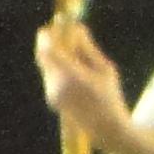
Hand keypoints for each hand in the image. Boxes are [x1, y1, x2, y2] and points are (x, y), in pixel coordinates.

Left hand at [35, 19, 129, 147]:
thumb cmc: (110, 96)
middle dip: (49, 44)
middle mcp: (56, 83)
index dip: (47, 36)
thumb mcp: (105, 69)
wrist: (104, 127)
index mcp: (71, 75)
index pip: (48, 50)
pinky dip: (58, 69)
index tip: (52, 26)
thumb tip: (77, 28)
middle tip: (59, 34)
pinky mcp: (51, 98)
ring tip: (77, 59)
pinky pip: (50, 77)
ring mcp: (51, 92)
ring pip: (46, 66)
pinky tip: (77, 75)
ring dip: (55, 57)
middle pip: (43, 56)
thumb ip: (88, 48)